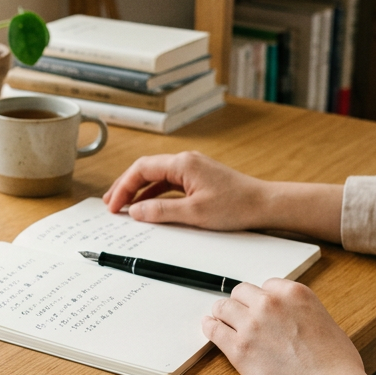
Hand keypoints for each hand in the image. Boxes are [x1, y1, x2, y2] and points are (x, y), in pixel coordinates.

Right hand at [102, 151, 273, 230]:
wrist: (264, 205)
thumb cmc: (235, 206)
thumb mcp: (194, 213)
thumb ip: (161, 211)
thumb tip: (135, 211)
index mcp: (182, 163)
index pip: (141, 169)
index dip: (123, 187)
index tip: (113, 205)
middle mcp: (186, 161)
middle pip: (146, 169)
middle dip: (126, 186)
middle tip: (111, 204)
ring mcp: (193, 168)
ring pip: (157, 176)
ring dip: (139, 191)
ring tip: (124, 206)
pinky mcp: (199, 178)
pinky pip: (169, 183)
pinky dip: (155, 193)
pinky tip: (148, 206)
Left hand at [203, 278, 375, 374]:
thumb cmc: (336, 365)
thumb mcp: (326, 323)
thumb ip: (303, 315)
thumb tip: (294, 322)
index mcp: (295, 294)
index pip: (267, 286)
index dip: (263, 299)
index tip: (261, 308)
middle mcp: (270, 303)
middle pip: (241, 292)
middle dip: (241, 304)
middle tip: (241, 316)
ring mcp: (251, 325)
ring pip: (223, 307)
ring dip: (223, 314)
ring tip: (222, 321)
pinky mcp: (238, 348)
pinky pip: (213, 329)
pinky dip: (210, 327)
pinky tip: (210, 327)